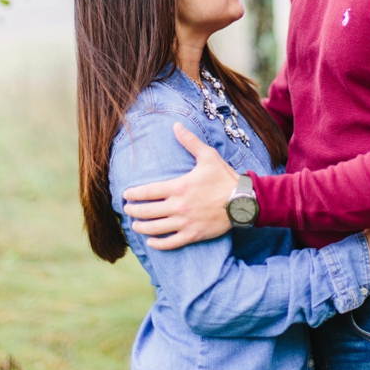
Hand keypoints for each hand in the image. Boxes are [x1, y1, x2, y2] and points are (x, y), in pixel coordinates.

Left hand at [123, 122, 238, 248]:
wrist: (244, 201)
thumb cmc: (225, 178)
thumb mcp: (208, 156)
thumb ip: (189, 141)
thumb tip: (176, 125)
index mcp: (179, 187)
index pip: (148, 192)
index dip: (133, 194)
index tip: (126, 194)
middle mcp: (178, 206)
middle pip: (147, 212)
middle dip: (133, 211)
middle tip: (126, 210)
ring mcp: (185, 223)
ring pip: (155, 229)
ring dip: (141, 228)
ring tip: (135, 226)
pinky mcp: (193, 235)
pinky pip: (171, 243)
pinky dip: (159, 244)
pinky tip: (152, 242)